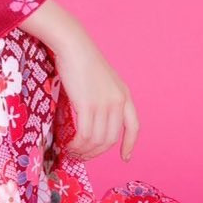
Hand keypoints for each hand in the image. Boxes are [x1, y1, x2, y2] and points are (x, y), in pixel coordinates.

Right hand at [53, 30, 140, 162]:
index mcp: (124, 95)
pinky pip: (85, 135)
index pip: (133, 126)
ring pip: (97, 140)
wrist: (73, 45)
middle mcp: (118, 102)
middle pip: (111, 138)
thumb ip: (103, 97)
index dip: (130, 144)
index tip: (125, 157)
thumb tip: (92, 120)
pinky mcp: (88, 105)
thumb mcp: (101, 79)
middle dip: (97, 152)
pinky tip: (68, 145)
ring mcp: (104, 104)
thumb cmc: (81, 58)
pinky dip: (77, 145)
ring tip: (72, 152)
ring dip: (84, 151)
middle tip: (83, 157)